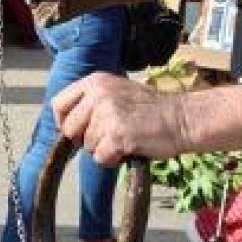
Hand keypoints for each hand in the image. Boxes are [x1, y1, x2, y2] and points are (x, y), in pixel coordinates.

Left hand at [53, 73, 187, 165]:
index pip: (59, 103)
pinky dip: (113, 160)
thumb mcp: (118, 93)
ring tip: (126, 139)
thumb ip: (93, 103)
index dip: (64, 122)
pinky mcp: (117, 134)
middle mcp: (98, 94)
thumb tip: (67, 126)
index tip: (77, 132)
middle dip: (86, 140)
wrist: (182, 118)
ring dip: (104, 150)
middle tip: (108, 138)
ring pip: (87, 146)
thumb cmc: (152, 110)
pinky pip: (101, 158)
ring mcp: (107, 113)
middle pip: (70, 129)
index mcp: (96, 81)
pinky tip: (129, 149)